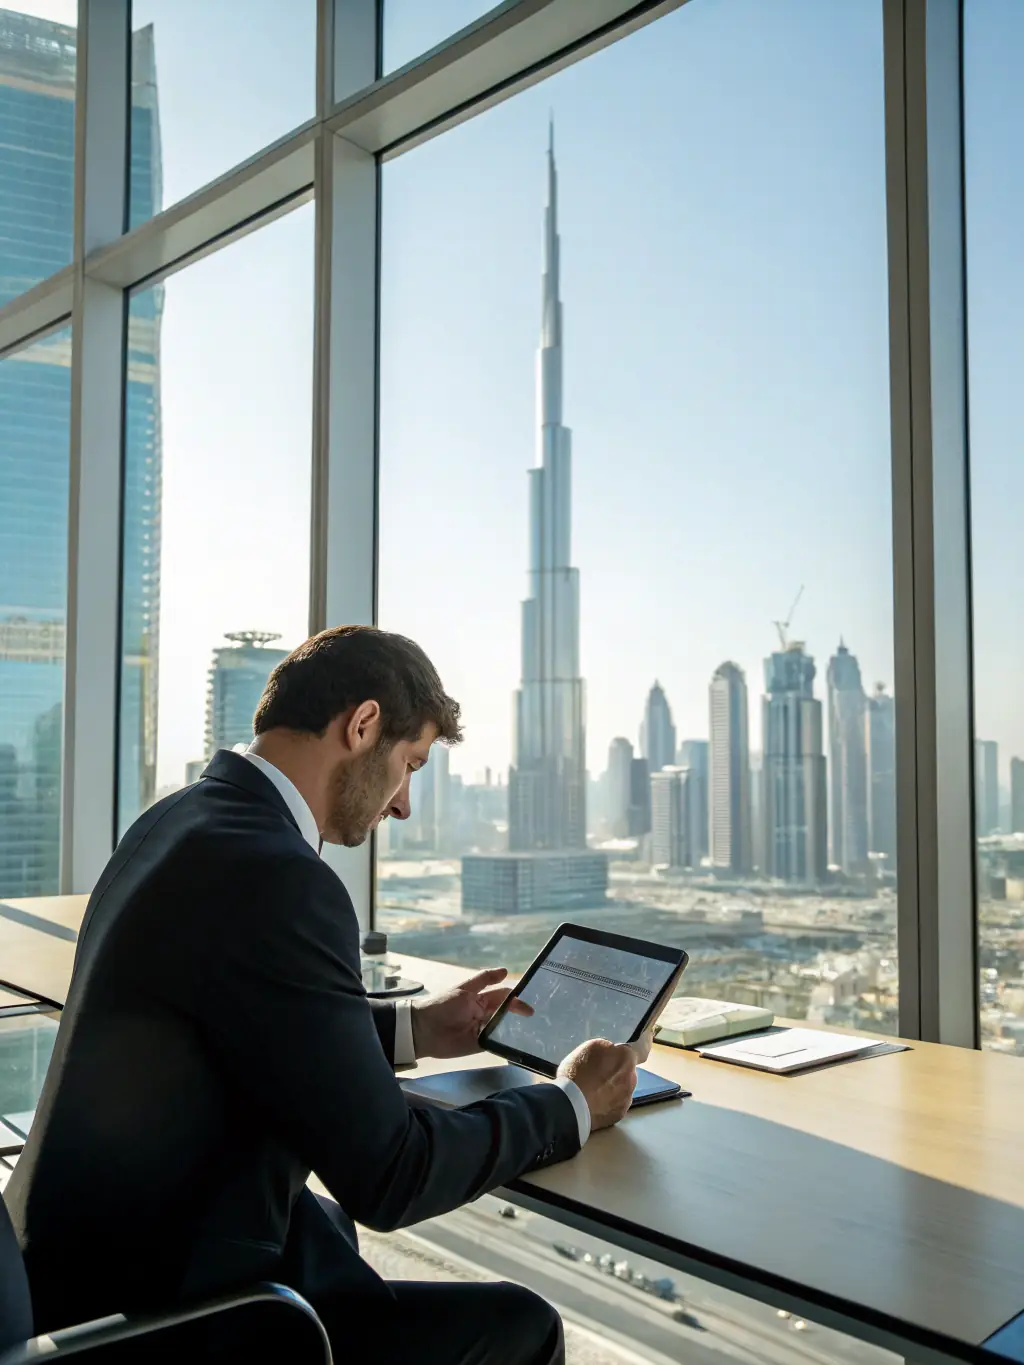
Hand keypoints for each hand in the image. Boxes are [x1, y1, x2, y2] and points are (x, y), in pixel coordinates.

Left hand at [411, 968, 532, 1059]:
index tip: (534, 996)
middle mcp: (485, 1014)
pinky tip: (520, 1041)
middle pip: (506, 1011)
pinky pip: (497, 1043)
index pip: (503, 996)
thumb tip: (506, 970)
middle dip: (519, 1011)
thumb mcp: (464, 989)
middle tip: (535, 1013)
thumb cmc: (443, 1005)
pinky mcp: (481, 1045)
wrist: (424, 1029)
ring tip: (533, 1026)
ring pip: (504, 1027)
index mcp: (481, 999)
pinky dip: (507, 1042)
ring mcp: (484, 1030)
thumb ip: (484, 980)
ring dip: (515, 1026)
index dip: (516, 996)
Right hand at [557, 1039, 637, 1130]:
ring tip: (595, 1092)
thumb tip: (612, 1051)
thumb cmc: (578, 1071)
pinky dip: (608, 1104)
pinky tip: (595, 1104)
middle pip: (626, 1073)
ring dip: (613, 1089)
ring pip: (622, 1090)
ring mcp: (627, 1099)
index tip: (605, 1059)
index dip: (615, 1055)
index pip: (627, 1052)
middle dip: (616, 1073)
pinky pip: (616, 1106)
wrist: (572, 1104)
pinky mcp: (620, 1115)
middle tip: (598, 1076)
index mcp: (626, 1058)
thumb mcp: (590, 1046)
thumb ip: (607, 1048)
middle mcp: (632, 1079)